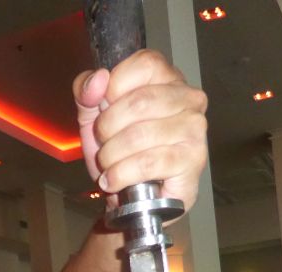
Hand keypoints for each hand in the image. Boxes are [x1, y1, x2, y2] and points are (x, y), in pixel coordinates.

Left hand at [74, 49, 207, 212]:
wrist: (133, 196)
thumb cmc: (120, 151)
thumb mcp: (94, 115)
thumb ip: (87, 91)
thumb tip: (98, 79)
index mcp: (168, 78)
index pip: (145, 64)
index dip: (115, 88)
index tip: (104, 109)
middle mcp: (189, 99)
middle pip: (140, 101)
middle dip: (108, 128)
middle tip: (103, 143)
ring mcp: (194, 130)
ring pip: (141, 135)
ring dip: (112, 155)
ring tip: (108, 165)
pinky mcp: (192, 160)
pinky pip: (149, 163)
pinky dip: (121, 174)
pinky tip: (114, 181)